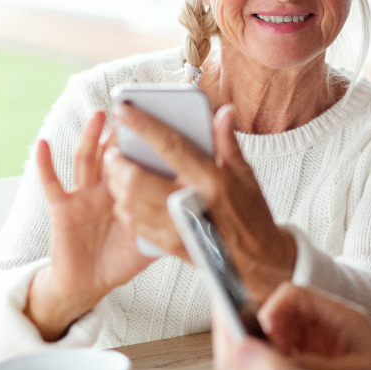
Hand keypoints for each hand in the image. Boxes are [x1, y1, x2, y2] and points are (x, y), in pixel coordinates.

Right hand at [26, 111, 155, 340]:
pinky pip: (51, 183)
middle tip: (135, 109)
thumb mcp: (152, 241)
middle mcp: (106, 188)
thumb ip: (172, 223)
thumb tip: (201, 210)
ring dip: (90, 137)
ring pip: (87, 160)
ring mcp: (84, 195)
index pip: (140, 161)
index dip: (148, 142)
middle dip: (122, 133)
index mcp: (130, 193)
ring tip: (100, 116)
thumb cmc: (121, 259)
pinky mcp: (62, 208)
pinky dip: (45, 164)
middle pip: (115, 154)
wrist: (89, 283)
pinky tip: (43, 144)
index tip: (163, 119)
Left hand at [109, 102, 296, 300]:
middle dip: (119, 162)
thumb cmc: (251, 214)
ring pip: (130, 202)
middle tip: (114, 150)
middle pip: (139, 179)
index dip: (144, 126)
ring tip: (116, 170)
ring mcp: (178, 227)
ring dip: (116, 183)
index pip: (171, 146)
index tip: (125, 109)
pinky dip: (124, 206)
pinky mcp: (169, 244)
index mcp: (212, 181)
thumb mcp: (245, 175)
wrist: (256, 260)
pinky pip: (134, 224)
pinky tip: (125, 196)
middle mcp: (192, 203)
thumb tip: (223, 113)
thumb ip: (227, 143)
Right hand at [259, 283, 370, 369]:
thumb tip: (281, 365)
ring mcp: (309, 343)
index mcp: (336, 314)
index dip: (272, 310)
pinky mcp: (305, 363)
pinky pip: (277, 362)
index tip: (264, 333)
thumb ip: (320, 367)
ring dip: (261, 356)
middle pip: (273, 316)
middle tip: (252, 359)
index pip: (291, 295)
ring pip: (270, 339)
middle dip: (259, 335)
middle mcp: (318, 324)